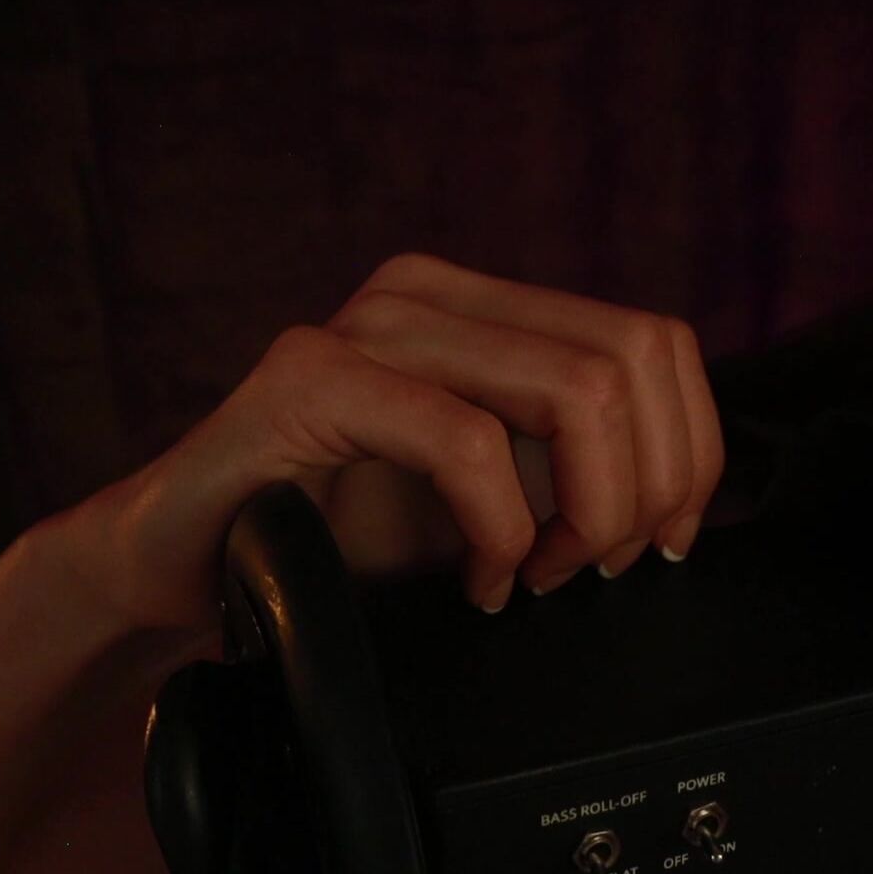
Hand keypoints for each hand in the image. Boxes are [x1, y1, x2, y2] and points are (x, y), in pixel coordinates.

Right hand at [47, 253, 724, 636]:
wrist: (182, 570)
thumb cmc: (332, 540)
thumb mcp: (487, 497)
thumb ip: (571, 466)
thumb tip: (689, 494)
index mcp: (481, 308)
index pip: (653, 342)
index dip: (690, 450)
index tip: (665, 541)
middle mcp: (431, 294)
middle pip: (632, 358)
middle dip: (647, 488)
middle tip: (596, 568)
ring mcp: (368, 326)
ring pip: (576, 389)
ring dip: (585, 511)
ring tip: (537, 573)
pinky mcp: (309, 380)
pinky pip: (467, 441)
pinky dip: (500, 529)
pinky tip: (479, 579)